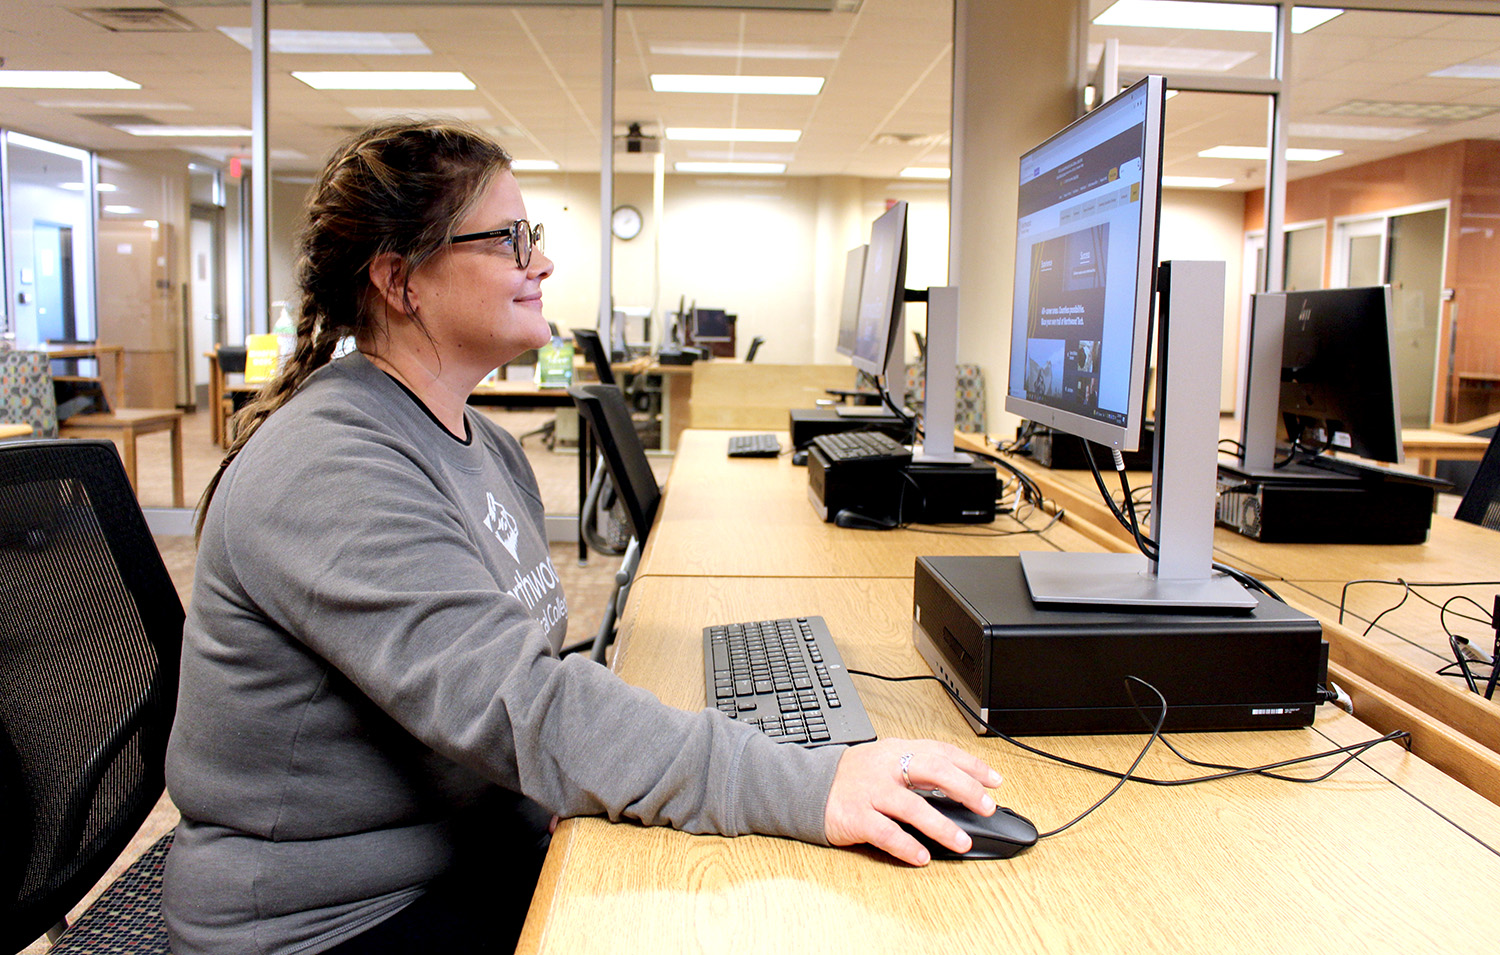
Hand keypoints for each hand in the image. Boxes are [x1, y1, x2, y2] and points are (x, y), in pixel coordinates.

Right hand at [824, 738, 1001, 865]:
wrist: (805, 786)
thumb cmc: (852, 778)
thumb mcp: (885, 762)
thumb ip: (917, 771)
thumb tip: (961, 789)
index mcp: (897, 751)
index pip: (941, 752)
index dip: (971, 765)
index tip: (994, 781)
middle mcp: (886, 768)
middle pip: (932, 771)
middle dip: (964, 787)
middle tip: (986, 806)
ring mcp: (870, 791)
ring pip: (912, 805)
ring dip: (941, 825)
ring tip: (963, 842)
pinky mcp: (855, 816)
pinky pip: (885, 832)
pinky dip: (905, 845)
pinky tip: (922, 856)